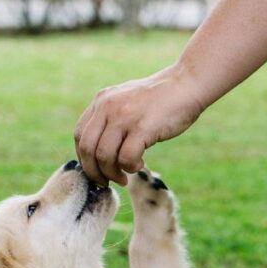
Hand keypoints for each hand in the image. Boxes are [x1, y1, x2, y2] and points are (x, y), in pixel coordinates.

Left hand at [73, 62, 204, 185]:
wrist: (186, 84)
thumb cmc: (159, 100)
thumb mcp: (126, 103)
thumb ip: (110, 120)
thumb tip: (99, 154)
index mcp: (101, 101)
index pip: (80, 136)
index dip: (85, 159)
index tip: (97, 171)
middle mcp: (108, 107)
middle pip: (87, 149)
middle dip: (95, 172)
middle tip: (107, 182)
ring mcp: (124, 116)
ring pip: (104, 156)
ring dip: (112, 174)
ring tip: (124, 177)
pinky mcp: (142, 127)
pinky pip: (126, 158)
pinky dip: (130, 168)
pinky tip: (140, 164)